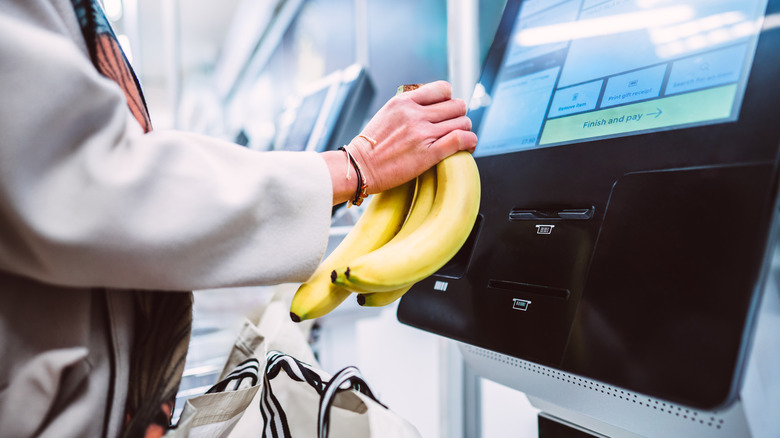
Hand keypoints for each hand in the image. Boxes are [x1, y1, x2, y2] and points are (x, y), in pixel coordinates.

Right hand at [348, 81, 476, 193]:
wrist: (358, 168)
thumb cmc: (370, 146)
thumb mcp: (386, 114)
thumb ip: (409, 106)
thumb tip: (432, 105)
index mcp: (404, 101)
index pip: (443, 89)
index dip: (449, 100)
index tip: (445, 111)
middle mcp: (414, 114)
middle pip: (457, 106)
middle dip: (459, 116)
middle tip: (453, 127)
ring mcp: (422, 134)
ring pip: (462, 122)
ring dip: (464, 130)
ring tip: (459, 138)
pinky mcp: (428, 154)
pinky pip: (461, 139)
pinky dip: (470, 141)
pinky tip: (468, 146)